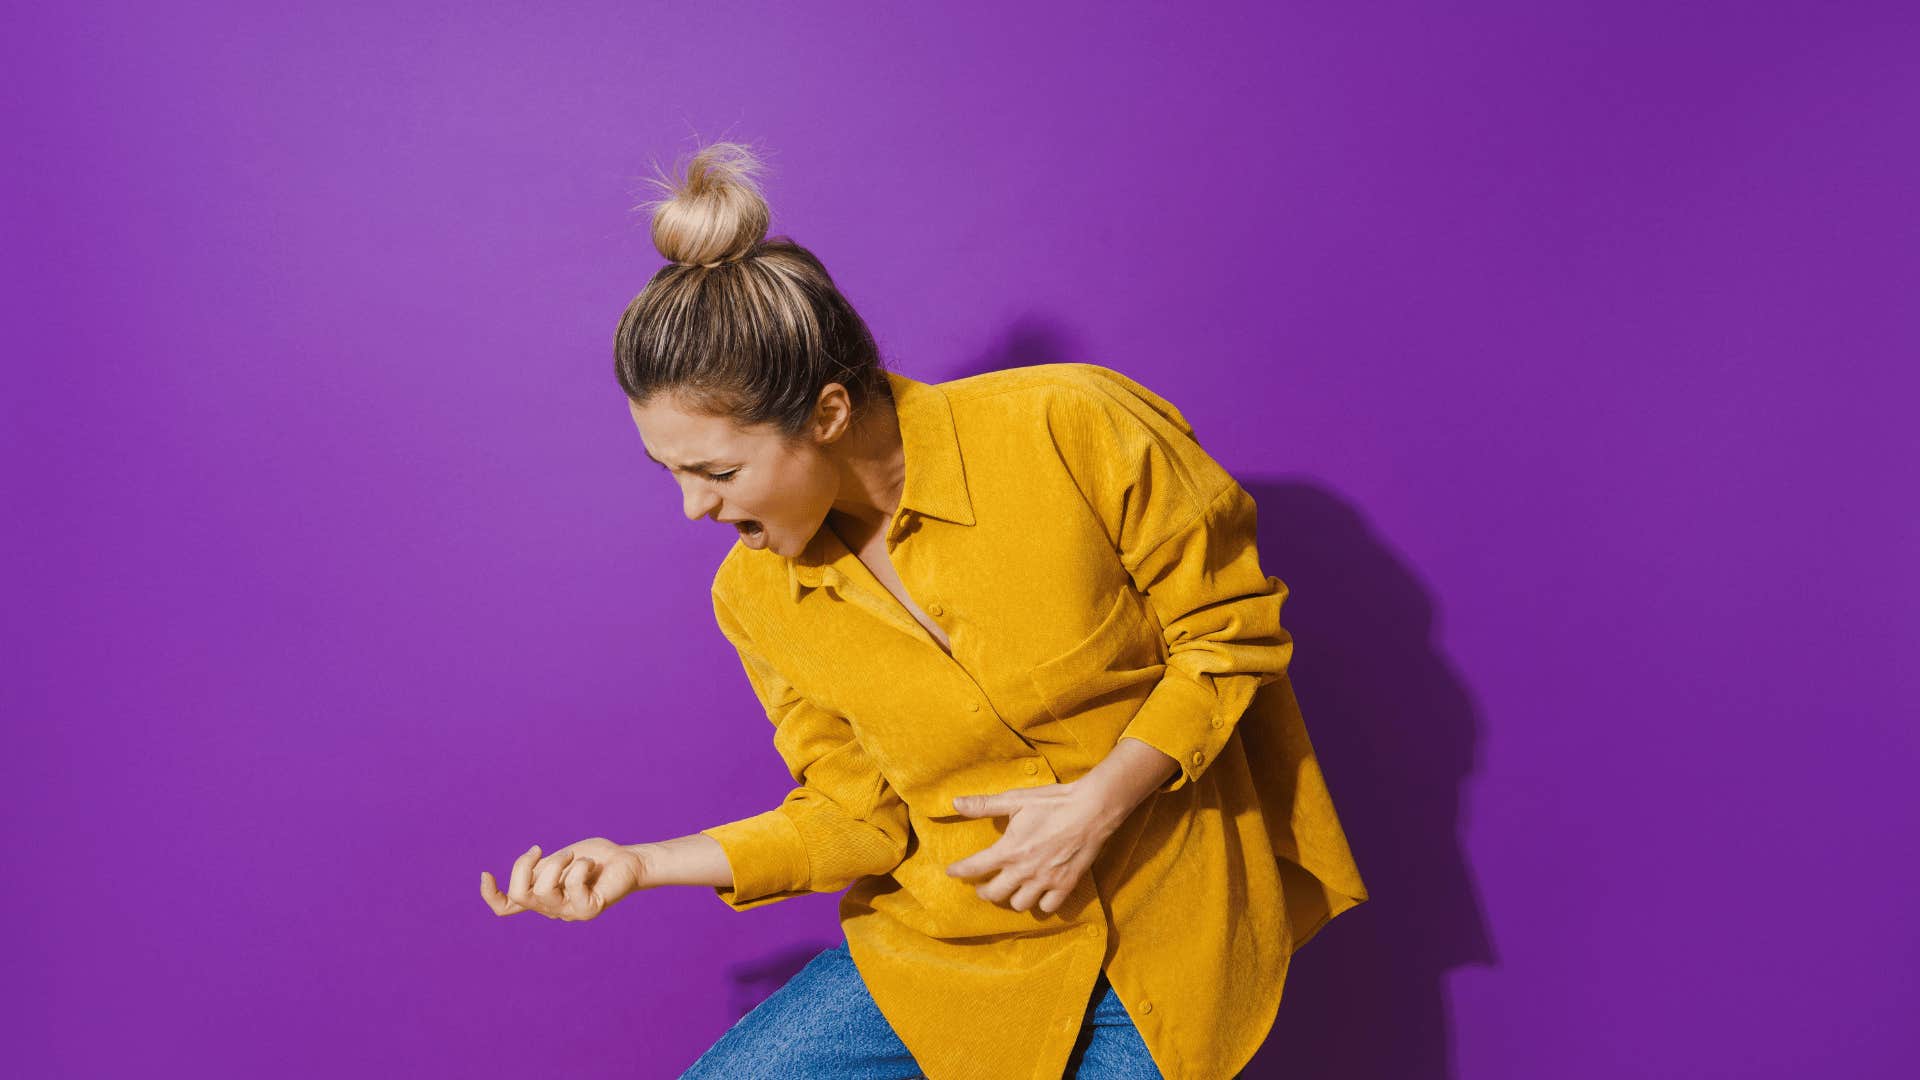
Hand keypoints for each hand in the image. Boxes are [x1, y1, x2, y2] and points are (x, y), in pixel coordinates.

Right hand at [480, 838, 646, 920]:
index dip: (490, 896)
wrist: (627, 861)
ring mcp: (568, 912)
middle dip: (523, 866)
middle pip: (518, 895)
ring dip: (555, 864)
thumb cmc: (594, 857)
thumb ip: (539, 866)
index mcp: (540, 896)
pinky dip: (578, 867)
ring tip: (573, 856)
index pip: (506, 907)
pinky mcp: (588, 911)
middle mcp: (551, 908)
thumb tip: (525, 868)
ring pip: (541, 891)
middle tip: (540, 849)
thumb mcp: (558, 858)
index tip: (486, 873)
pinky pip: (572, 888)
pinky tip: (589, 865)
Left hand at [944, 780, 1123, 915]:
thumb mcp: (1015, 799)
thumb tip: (955, 803)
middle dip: (984, 891)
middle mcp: (1024, 871)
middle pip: (994, 894)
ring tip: (1011, 888)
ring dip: (1012, 898)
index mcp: (1009, 850)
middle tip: (982, 885)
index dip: (959, 871)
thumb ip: (984, 805)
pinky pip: (1047, 907)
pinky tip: (1038, 893)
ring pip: (1019, 904)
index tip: (951, 872)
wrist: (1092, 809)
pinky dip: (1040, 903)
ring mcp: (1045, 881)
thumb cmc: (1053, 802)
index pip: (975, 867)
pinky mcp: (1065, 885)